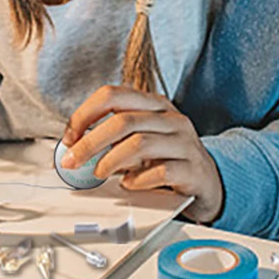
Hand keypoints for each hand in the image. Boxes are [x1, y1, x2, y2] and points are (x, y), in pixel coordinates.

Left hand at [58, 85, 223, 222]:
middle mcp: (170, 118)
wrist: (208, 181)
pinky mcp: (194, 169)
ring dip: (110, 161)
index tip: (70, 137)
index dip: (85, 114)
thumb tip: (73, 147)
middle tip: (73, 161)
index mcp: (153, 104)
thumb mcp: (138, 139)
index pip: (111, 95)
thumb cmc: (166, 158)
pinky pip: (161, 171)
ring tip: (99, 173)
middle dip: (90, 142)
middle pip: (122, 121)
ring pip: (140, 143)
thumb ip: (111, 137)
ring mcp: (185, 142)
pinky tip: (129, 183)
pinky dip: (138, 179)